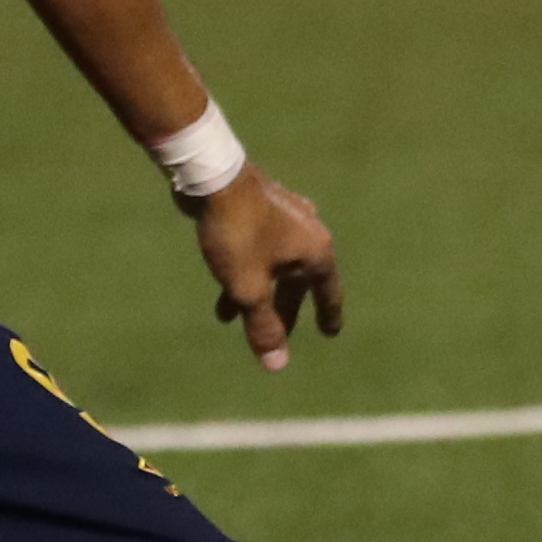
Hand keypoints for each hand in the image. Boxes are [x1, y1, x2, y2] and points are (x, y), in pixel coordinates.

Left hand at [193, 170, 344, 372]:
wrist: (211, 175)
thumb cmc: (236, 233)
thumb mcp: (249, 289)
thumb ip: (263, 326)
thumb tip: (277, 366)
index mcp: (316, 250)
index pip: (328, 292)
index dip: (327, 316)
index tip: (329, 333)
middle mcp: (308, 231)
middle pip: (297, 282)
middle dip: (280, 311)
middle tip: (272, 337)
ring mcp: (285, 215)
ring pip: (273, 266)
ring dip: (253, 292)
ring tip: (227, 316)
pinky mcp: (261, 207)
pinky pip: (259, 249)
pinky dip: (246, 270)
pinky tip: (222, 283)